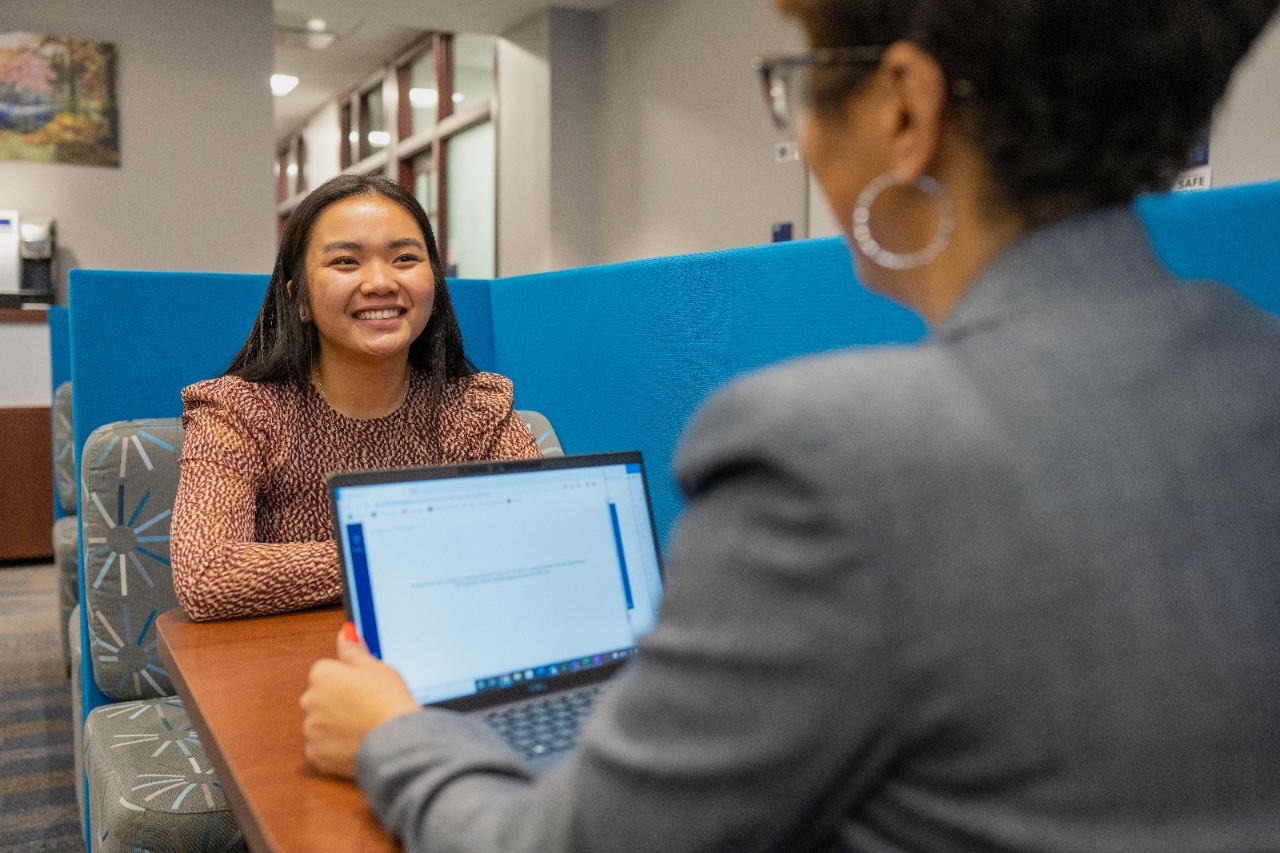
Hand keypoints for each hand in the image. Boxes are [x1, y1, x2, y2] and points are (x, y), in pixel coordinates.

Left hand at [300, 623, 419, 777]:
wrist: (395, 741)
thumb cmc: (387, 700)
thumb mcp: (375, 666)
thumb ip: (354, 650)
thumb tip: (345, 633)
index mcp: (322, 674)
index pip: (327, 671)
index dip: (347, 679)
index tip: (363, 686)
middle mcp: (310, 700)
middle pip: (322, 696)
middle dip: (338, 700)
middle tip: (366, 705)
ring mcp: (312, 729)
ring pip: (322, 722)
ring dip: (336, 724)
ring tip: (364, 725)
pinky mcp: (317, 754)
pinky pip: (322, 747)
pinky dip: (335, 746)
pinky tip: (355, 740)